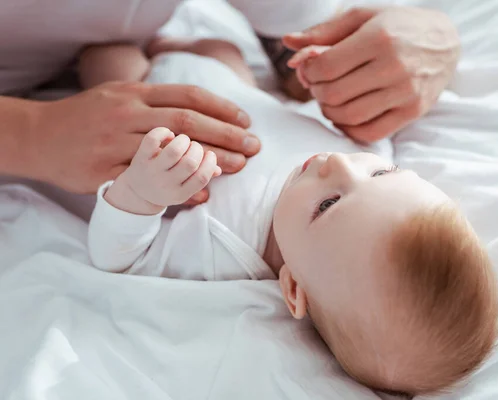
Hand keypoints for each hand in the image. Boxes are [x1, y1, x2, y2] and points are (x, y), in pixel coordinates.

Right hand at [30, 81, 259, 198]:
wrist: (39, 136)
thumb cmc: (87, 116)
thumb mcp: (119, 96)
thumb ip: (156, 101)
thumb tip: (201, 113)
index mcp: (134, 94)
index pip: (188, 96)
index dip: (221, 108)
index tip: (245, 122)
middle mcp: (127, 115)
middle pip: (188, 123)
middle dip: (226, 135)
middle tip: (253, 147)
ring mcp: (115, 144)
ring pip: (172, 153)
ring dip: (210, 161)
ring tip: (238, 168)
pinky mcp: (104, 173)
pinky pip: (149, 183)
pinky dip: (178, 189)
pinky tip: (201, 194)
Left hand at [106, 128, 220, 214]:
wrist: (136, 193)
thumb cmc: (167, 186)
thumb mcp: (185, 188)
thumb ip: (201, 177)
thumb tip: (219, 168)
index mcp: (180, 193)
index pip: (202, 177)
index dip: (210, 162)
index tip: (209, 154)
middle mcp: (166, 184)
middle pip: (190, 162)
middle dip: (197, 149)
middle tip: (194, 147)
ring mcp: (152, 171)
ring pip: (174, 150)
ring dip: (184, 140)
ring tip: (184, 140)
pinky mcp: (140, 157)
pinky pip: (153, 140)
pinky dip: (163, 132)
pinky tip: (168, 135)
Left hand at [283, 7, 459, 141]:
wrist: (445, 42)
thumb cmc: (397, 26)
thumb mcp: (362, 18)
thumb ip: (323, 32)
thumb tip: (288, 44)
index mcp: (379, 38)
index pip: (325, 67)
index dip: (307, 72)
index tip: (309, 68)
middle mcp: (394, 67)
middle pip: (334, 94)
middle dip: (316, 91)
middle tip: (318, 84)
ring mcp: (405, 93)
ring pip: (349, 116)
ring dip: (329, 111)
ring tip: (330, 98)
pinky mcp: (412, 112)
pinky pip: (370, 133)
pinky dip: (349, 129)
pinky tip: (345, 115)